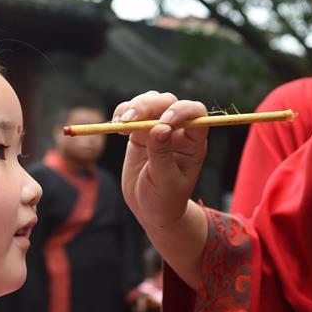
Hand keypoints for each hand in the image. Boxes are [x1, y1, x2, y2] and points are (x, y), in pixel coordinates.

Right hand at [114, 91, 207, 230]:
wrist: (150, 209)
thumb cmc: (165, 199)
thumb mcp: (165, 182)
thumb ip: (162, 154)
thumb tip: (160, 127)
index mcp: (193, 142)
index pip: (196, 114)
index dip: (182, 110)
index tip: (164, 121)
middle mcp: (178, 131)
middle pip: (168, 102)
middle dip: (149, 106)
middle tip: (130, 120)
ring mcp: (158, 128)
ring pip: (150, 102)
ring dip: (134, 107)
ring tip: (120, 124)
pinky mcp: (140, 132)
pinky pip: (131, 113)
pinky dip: (122, 113)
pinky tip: (116, 125)